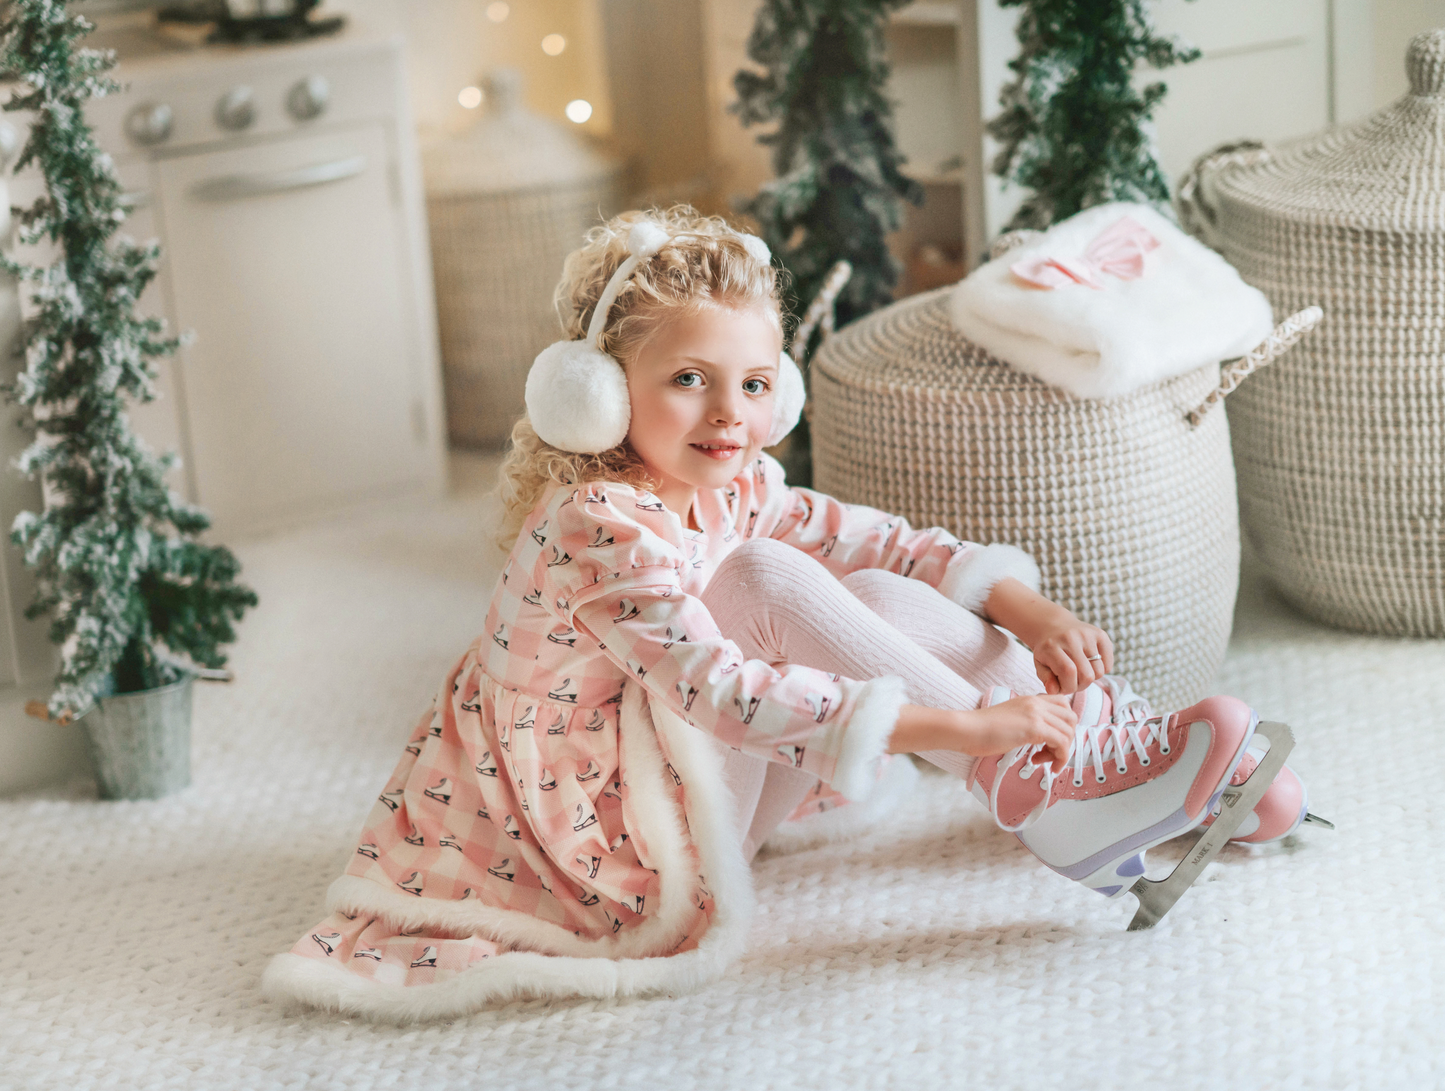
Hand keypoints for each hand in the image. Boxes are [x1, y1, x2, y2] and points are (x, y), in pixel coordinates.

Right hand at [959, 695, 1077, 773]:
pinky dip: (1059, 758)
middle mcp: (1036, 703)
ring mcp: (1036, 714)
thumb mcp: (1010, 718)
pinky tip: (1043, 764)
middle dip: (1066, 739)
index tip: (1052, 739)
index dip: (1064, 724)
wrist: (968, 729)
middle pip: (1071, 719)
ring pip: (1068, 732)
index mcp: (1031, 699)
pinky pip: (1062, 743)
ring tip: (1042, 760)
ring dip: (1060, 751)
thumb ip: (1026, 720)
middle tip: (1049, 753)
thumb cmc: (981, 728)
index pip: (1063, 705)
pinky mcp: (1034, 728)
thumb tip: (1039, 736)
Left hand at [981, 579, 1113, 694]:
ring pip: (1099, 669)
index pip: (1068, 674)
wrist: (1052, 623)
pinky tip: (1091, 666)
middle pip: (1087, 675)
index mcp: (1052, 647)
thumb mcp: (1038, 664)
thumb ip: (1046, 680)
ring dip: (1092, 678)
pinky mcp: (1100, 634)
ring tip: (1081, 675)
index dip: (1069, 688)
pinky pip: (1109, 660)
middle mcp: (1070, 639)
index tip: (1063, 689)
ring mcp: (1086, 635)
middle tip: (1073, 684)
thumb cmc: (1044, 649)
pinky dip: (1104, 668)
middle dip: (1081, 686)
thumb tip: (1055, 692)